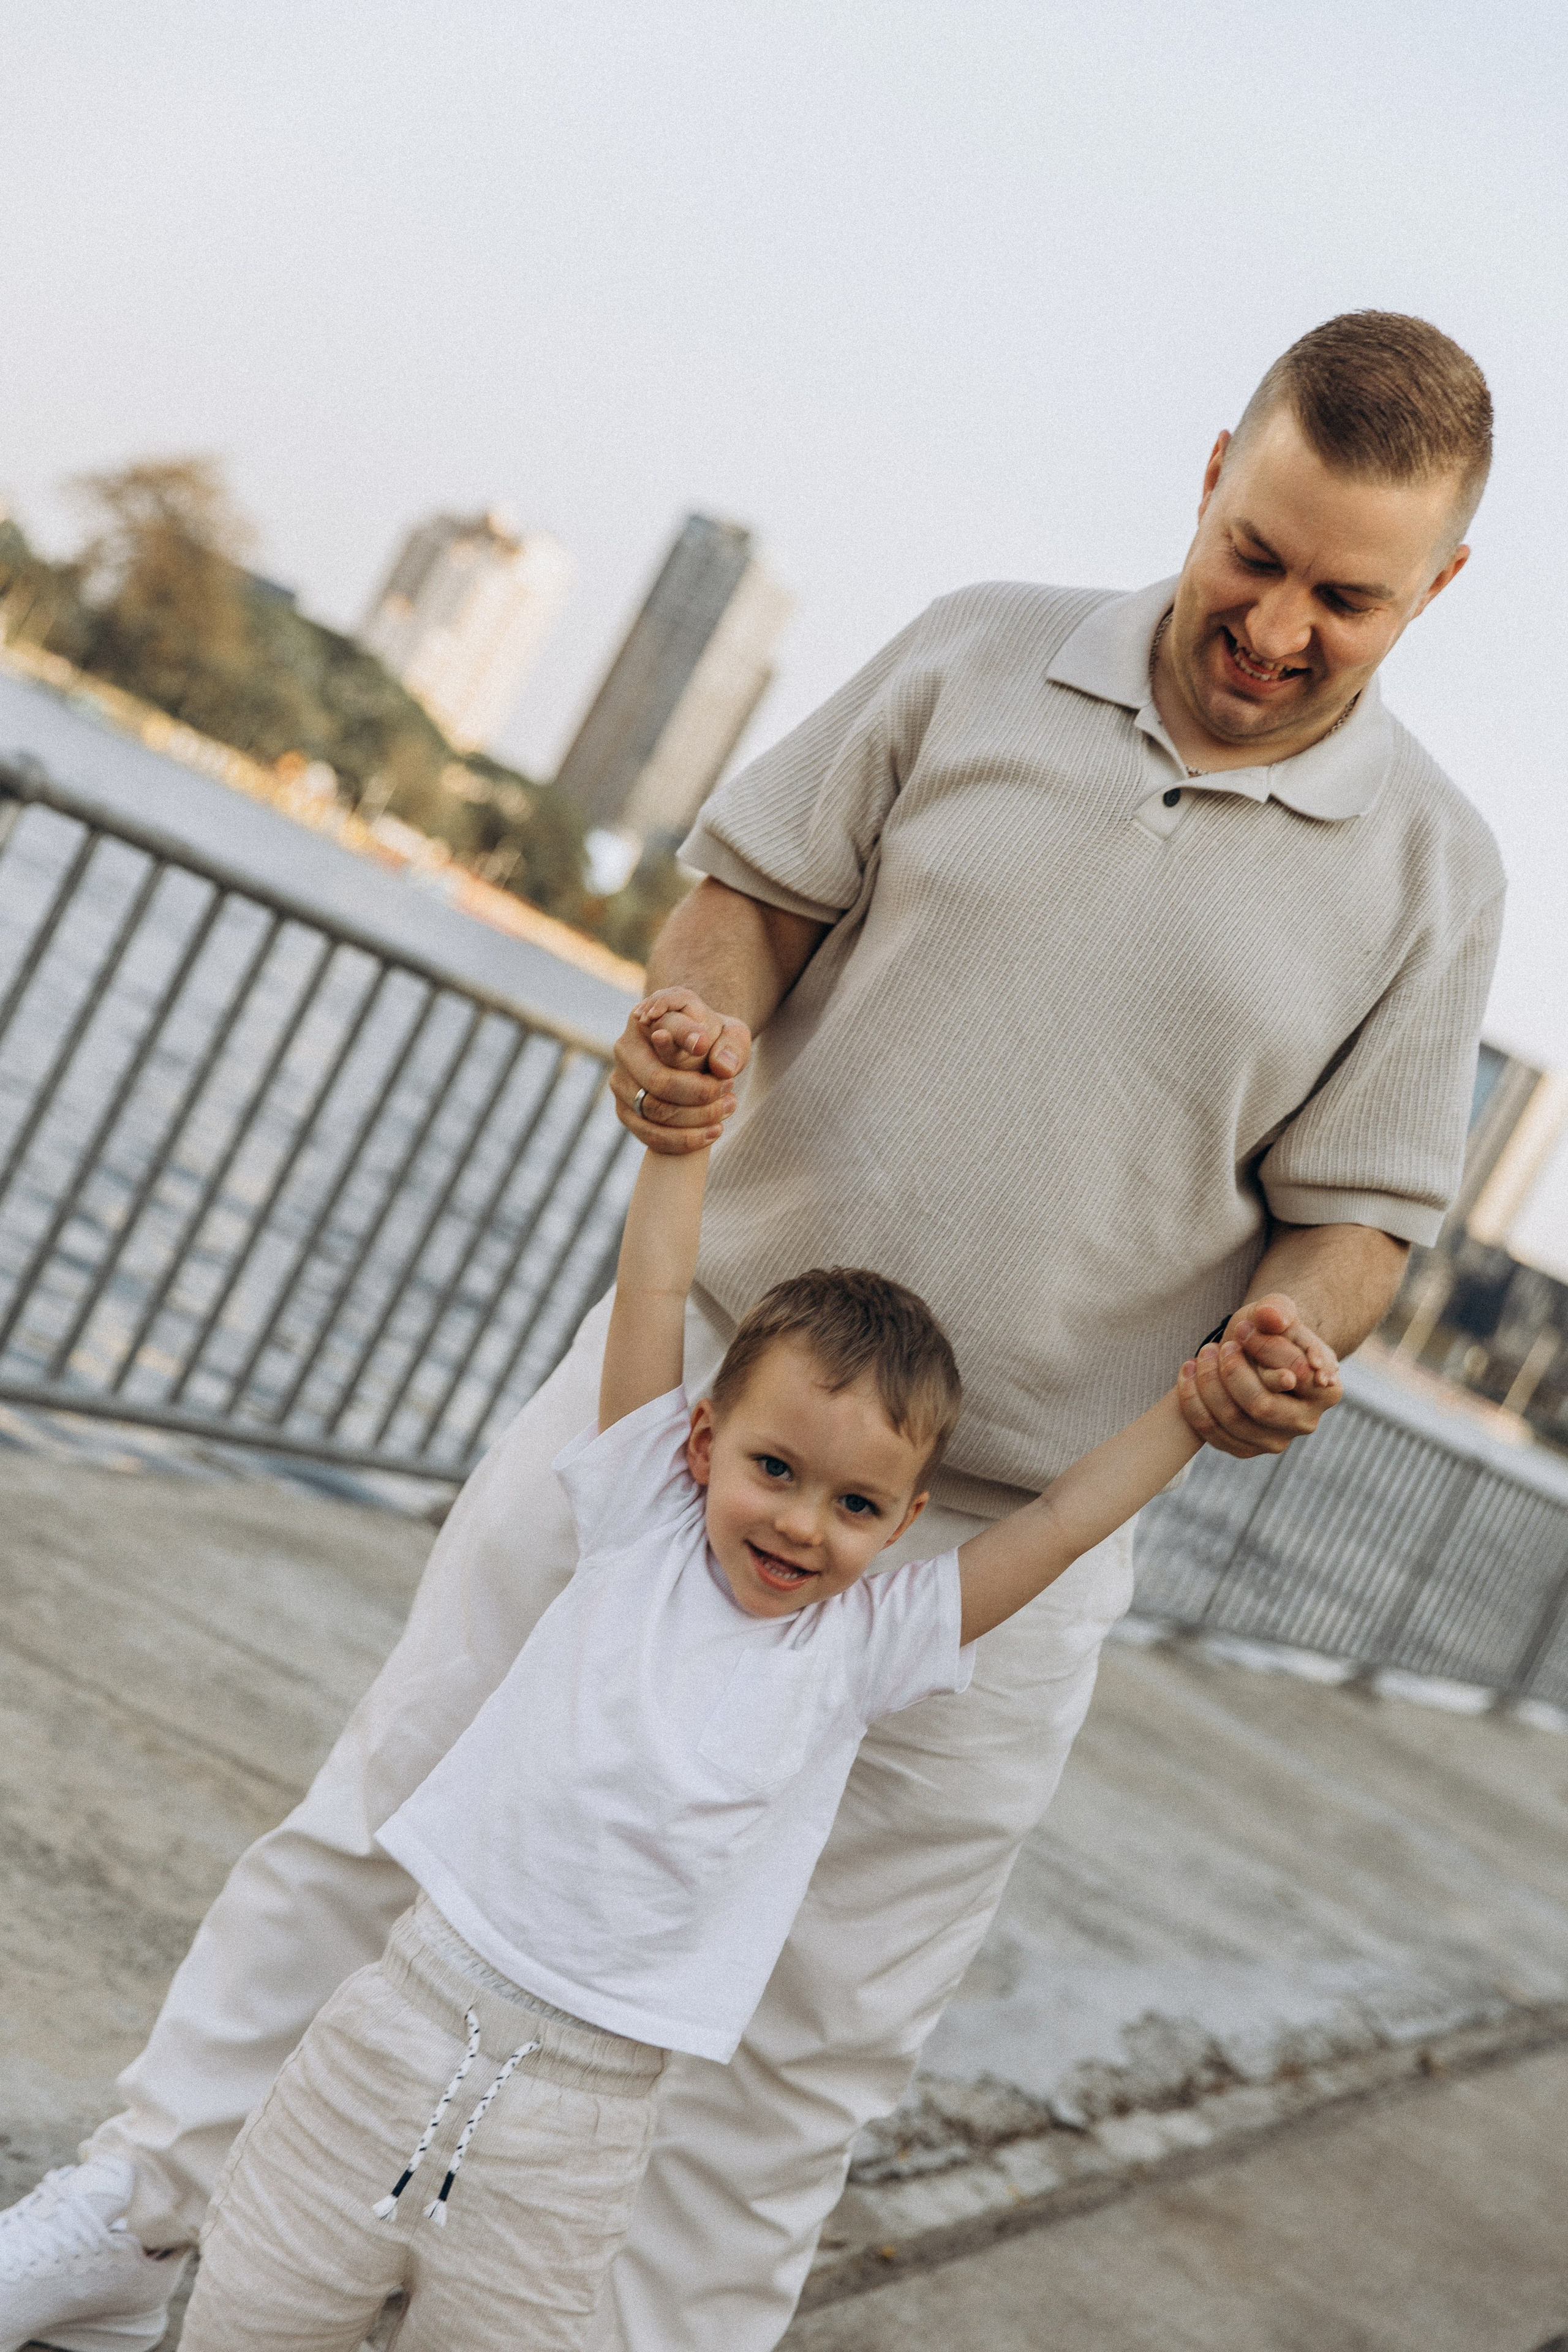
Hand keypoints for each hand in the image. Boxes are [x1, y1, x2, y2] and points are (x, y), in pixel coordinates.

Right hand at [610, 987, 751, 1155]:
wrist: (696, 1060)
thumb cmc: (714, 1043)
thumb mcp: (731, 1034)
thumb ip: (731, 1045)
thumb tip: (723, 1068)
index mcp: (652, 1015)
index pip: (664, 1025)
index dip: (683, 1034)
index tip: (703, 1043)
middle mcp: (627, 1045)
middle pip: (658, 1079)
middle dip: (699, 1092)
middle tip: (729, 1089)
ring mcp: (621, 1080)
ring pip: (655, 1110)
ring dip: (697, 1117)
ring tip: (728, 1107)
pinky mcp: (624, 1110)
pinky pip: (650, 1134)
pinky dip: (685, 1139)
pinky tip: (713, 1132)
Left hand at [1177, 1293, 1343, 1459]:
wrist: (1251, 1357)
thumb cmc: (1269, 1333)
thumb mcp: (1276, 1311)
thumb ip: (1278, 1309)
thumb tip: (1270, 1317)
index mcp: (1326, 1391)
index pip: (1296, 1372)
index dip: (1264, 1348)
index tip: (1243, 1329)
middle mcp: (1305, 1422)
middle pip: (1261, 1405)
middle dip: (1232, 1371)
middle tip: (1221, 1345)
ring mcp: (1275, 1441)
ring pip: (1232, 1419)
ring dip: (1208, 1383)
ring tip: (1202, 1353)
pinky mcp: (1245, 1449)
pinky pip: (1211, 1432)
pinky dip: (1192, 1400)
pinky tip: (1188, 1372)